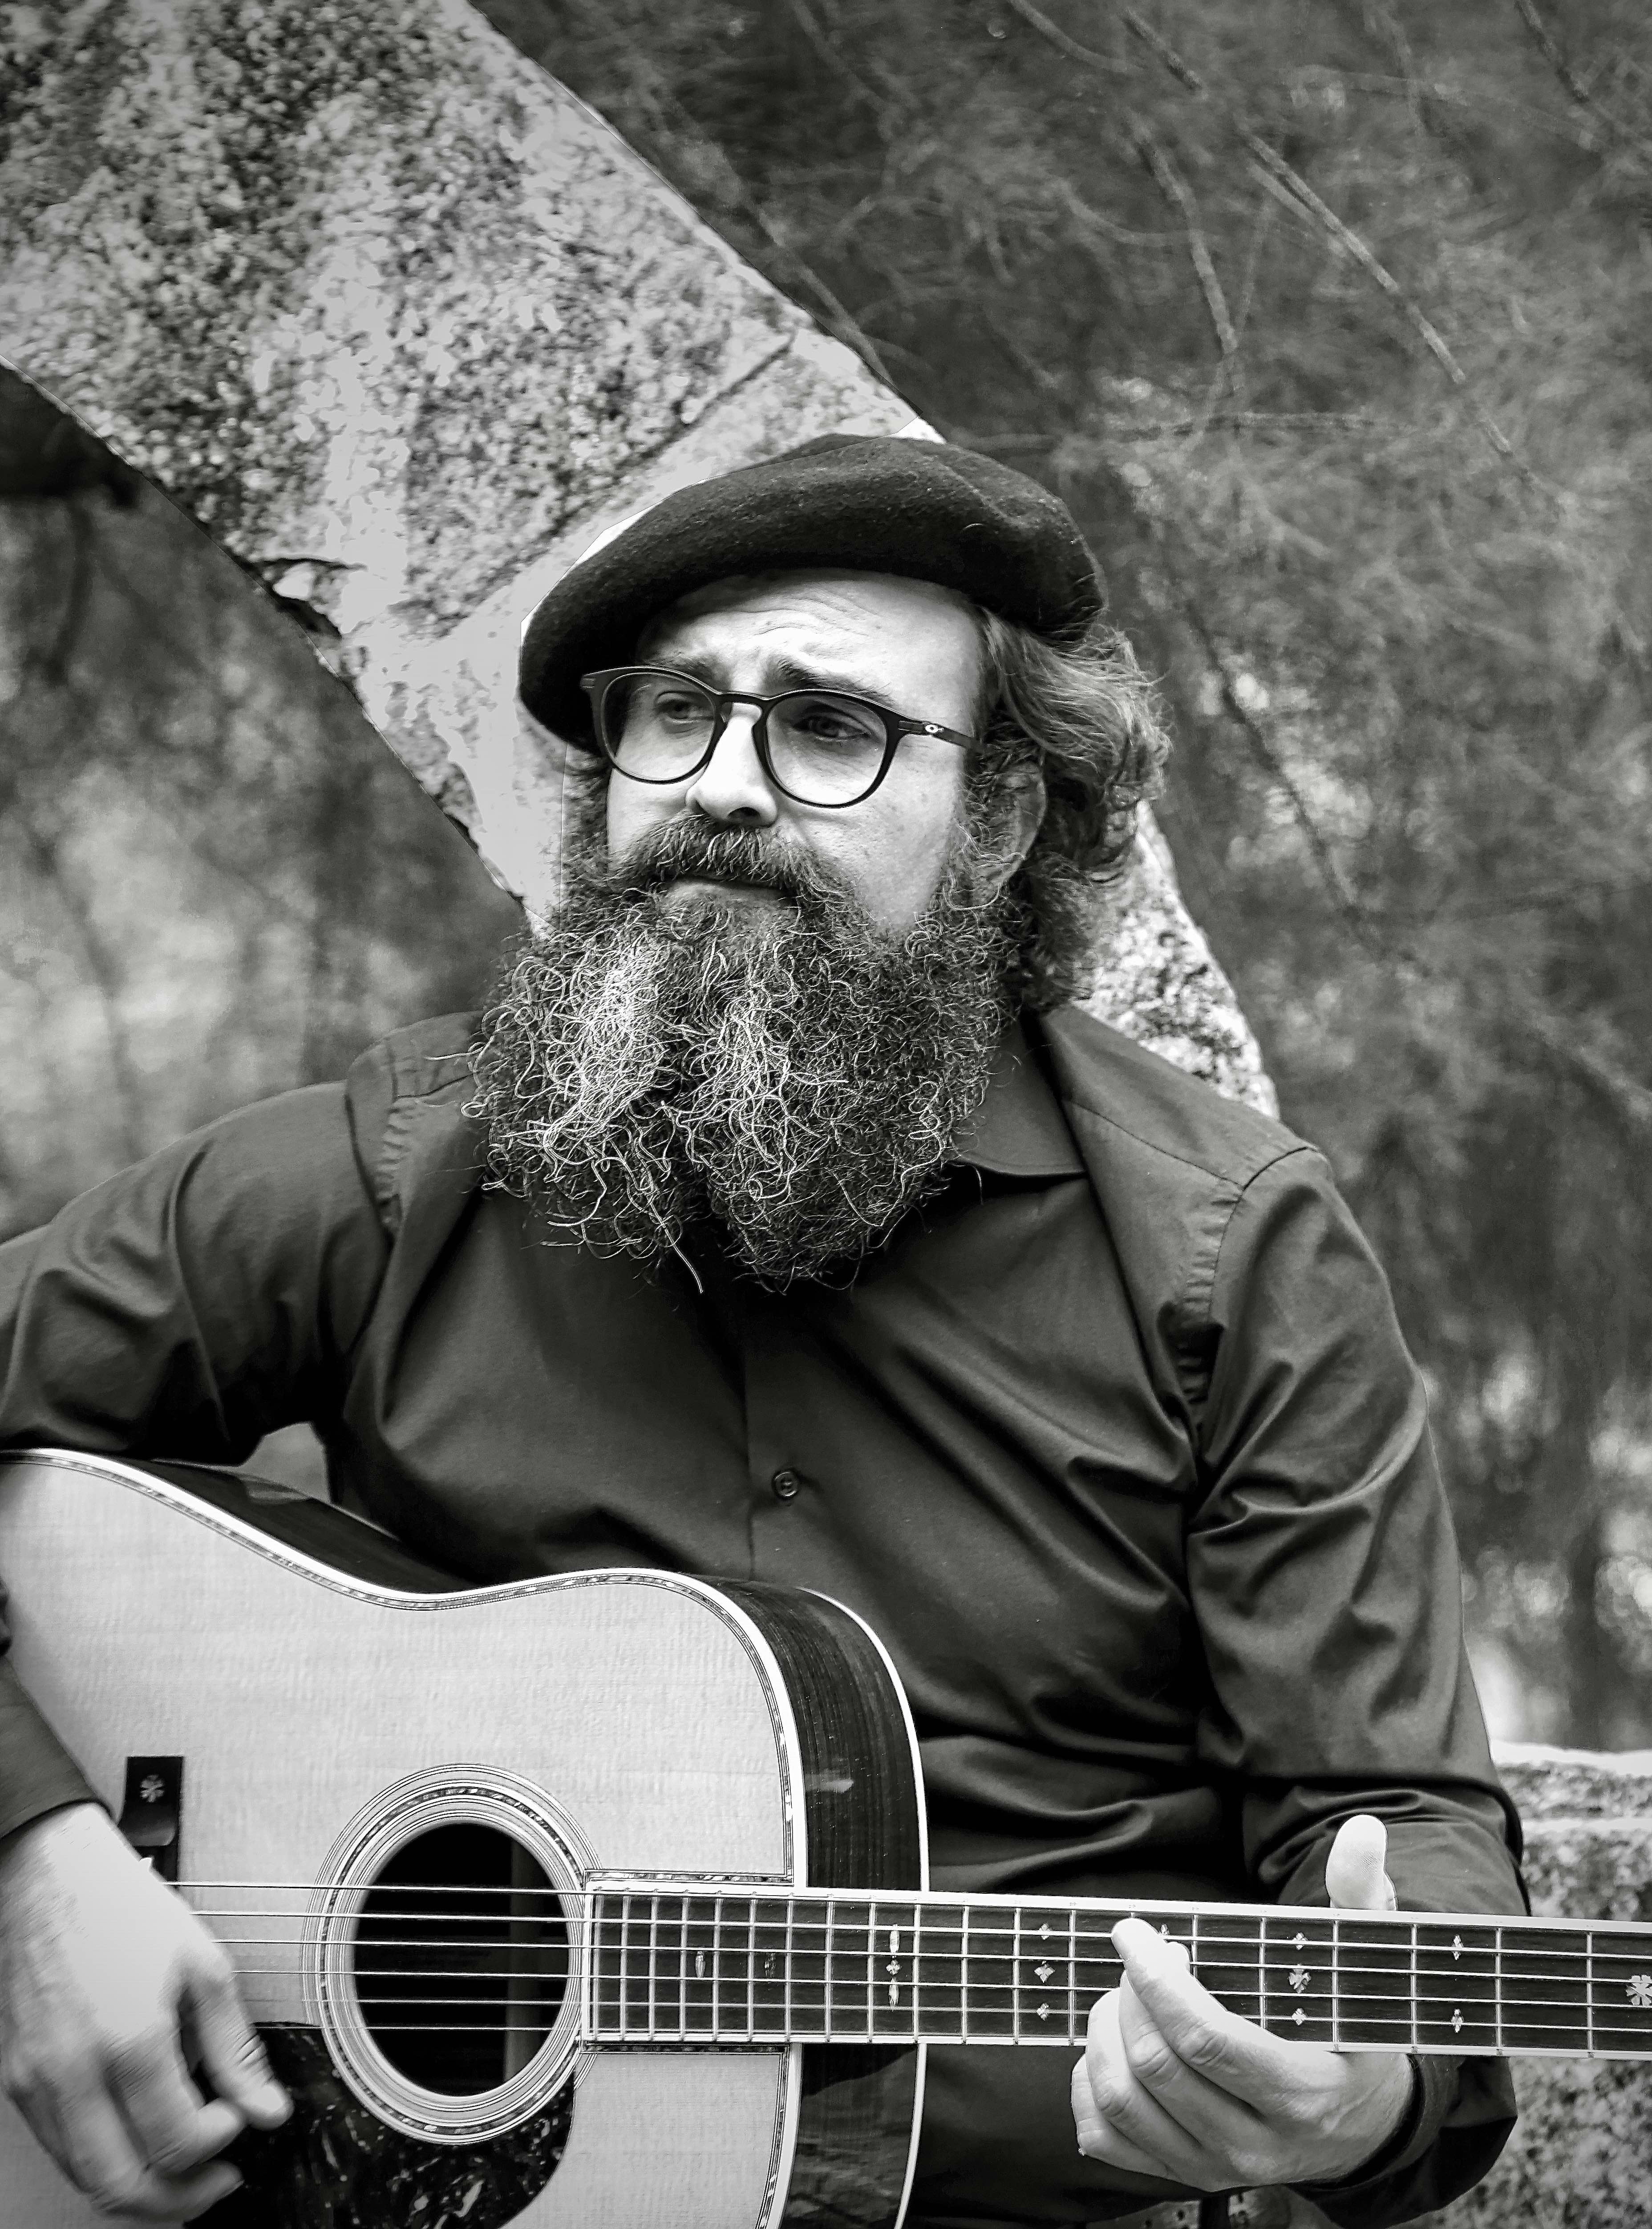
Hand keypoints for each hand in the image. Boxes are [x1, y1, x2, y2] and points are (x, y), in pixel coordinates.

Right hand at [0, 1802, 289, 2219]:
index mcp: (129, 2039)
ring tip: (188, 2165)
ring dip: (143, 2191)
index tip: (241, 2117)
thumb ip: (235, 2047)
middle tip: (220, 2178)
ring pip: (88, 2181)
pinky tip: (141, 2138)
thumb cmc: (126, 1911)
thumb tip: (267, 2108)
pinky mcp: (20, 2084)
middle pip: (123, 2187)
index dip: (220, 2143)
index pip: (176, 2142)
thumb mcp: (204, 1966)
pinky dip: (106, 2162)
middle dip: (182, 2199)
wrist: (52, 1878)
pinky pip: (64, 2151)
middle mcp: (73, 2073)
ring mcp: (39, 2084)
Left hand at [1071, 1814, 1412, 2191]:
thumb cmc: (1354, 2031)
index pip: (1205, 2039)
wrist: (1363, 2124)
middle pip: (1156, 2064)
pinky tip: (1113, 2046)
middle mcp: (1255, 2143)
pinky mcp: (1183, 2175)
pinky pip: (1106, 2139)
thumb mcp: (1368, 1968)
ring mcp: (1216, 2167)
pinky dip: (1090, 2086)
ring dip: (1105, 2033)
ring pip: (1122, 2102)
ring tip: (1126, 1995)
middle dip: (1130, 1994)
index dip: (1156, 1978)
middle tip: (1140, 1958)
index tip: (1133, 1931)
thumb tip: (1363, 1831)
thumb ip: (1362, 1897)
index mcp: (1300, 2093)